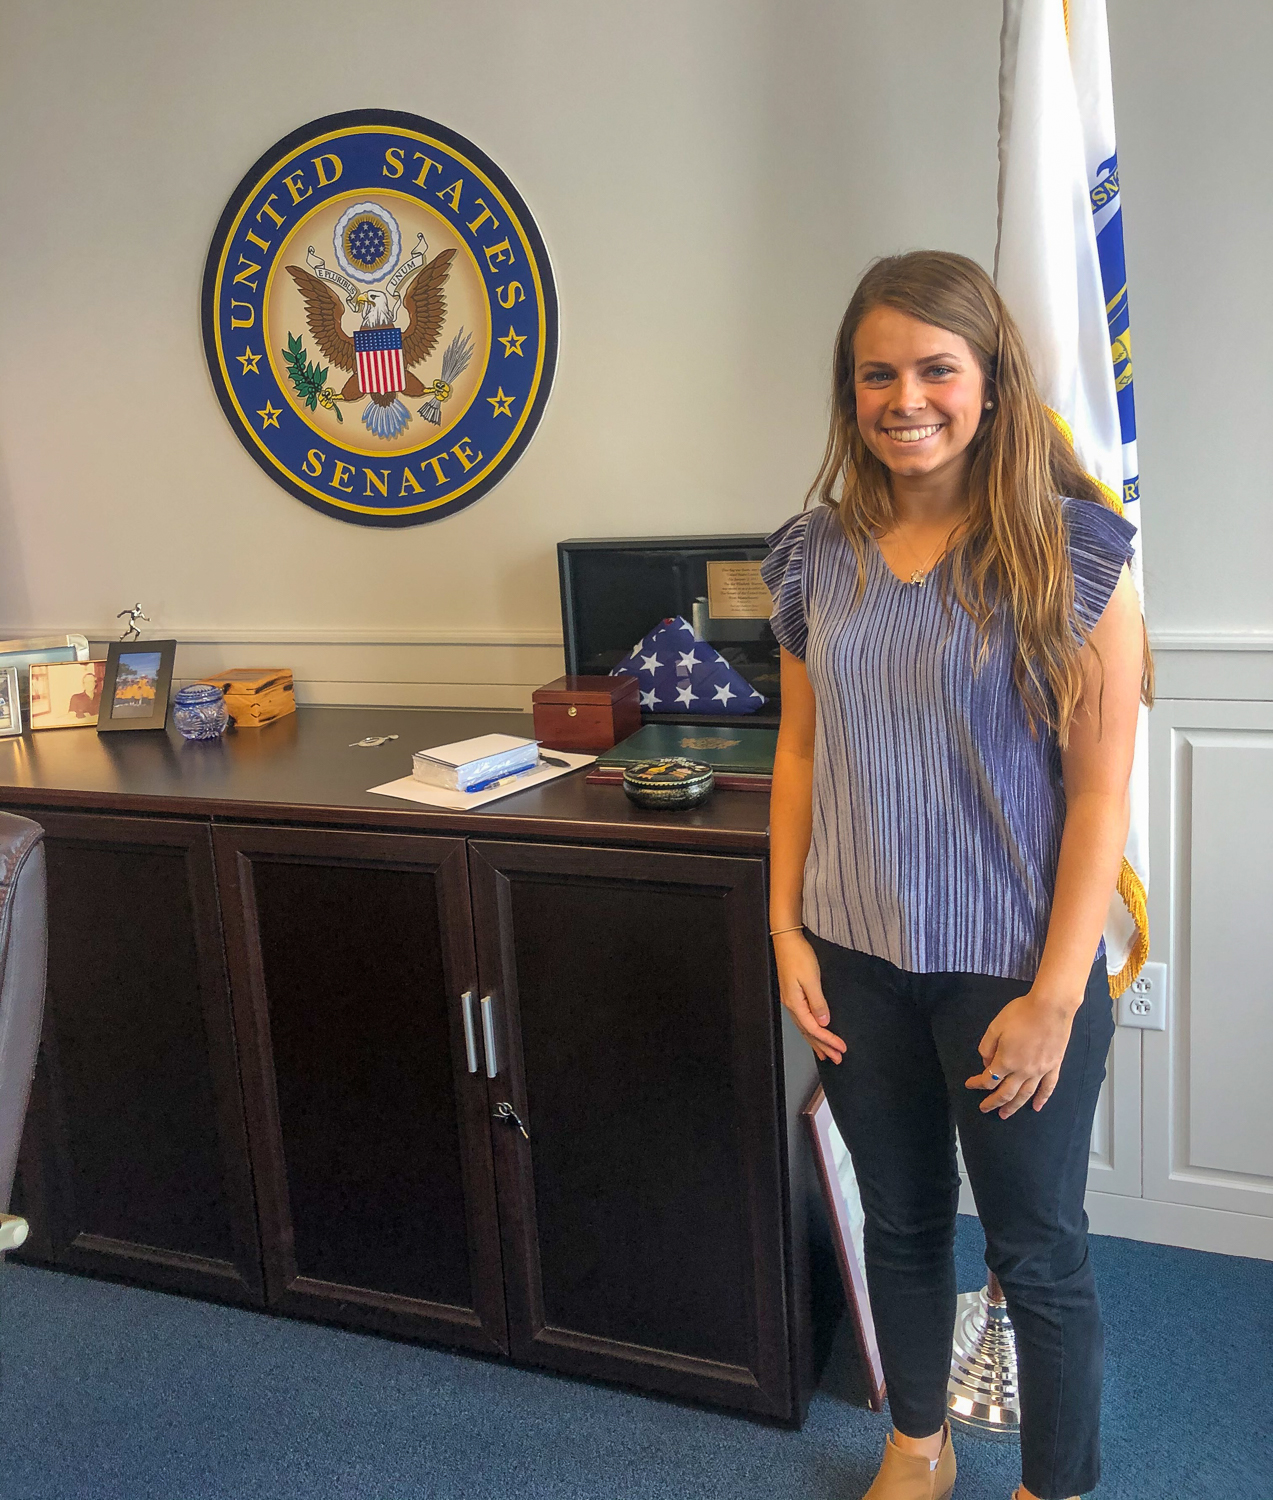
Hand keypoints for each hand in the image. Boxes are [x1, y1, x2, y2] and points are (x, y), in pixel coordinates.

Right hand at [773, 931, 844, 1063]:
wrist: (787, 941)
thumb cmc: (799, 957)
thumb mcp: (811, 979)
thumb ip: (818, 1002)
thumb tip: (824, 1022)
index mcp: (796, 1003)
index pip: (814, 1029)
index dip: (828, 1040)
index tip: (842, 1048)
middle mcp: (792, 1006)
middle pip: (808, 1033)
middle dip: (823, 1047)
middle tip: (838, 1059)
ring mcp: (792, 1002)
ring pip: (805, 1029)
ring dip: (817, 1042)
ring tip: (826, 1055)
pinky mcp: (794, 996)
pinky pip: (803, 1021)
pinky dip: (810, 1032)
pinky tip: (814, 1034)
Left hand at [965, 991, 1076, 1117]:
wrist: (1050, 1007)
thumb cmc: (1021, 1013)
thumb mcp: (996, 1026)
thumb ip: (987, 1047)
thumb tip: (987, 1063)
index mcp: (1006, 1061)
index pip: (988, 1079)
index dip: (977, 1083)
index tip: (970, 1084)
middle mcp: (1022, 1071)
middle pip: (1005, 1093)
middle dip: (993, 1102)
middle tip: (984, 1109)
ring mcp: (1040, 1071)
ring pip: (1025, 1095)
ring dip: (1013, 1106)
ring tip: (1005, 1115)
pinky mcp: (1054, 1066)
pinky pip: (1048, 1088)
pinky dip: (1042, 1099)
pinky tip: (1036, 1108)